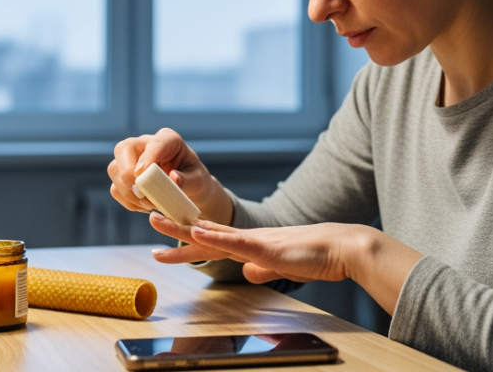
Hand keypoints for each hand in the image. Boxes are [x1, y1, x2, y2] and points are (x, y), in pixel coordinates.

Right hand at [107, 128, 233, 224]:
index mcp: (168, 139)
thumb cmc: (194, 180)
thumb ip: (188, 180)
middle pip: (123, 149)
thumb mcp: (198, 180)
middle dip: (128, 173)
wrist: (189, 190)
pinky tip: (143, 206)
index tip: (143, 173)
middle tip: (141, 194)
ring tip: (149, 205)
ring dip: (128, 191)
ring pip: (114, 169)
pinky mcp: (123, 177)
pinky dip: (128, 201)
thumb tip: (174, 178)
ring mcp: (131, 160)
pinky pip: (115, 188)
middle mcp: (145, 145)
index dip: (147, 157)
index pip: (154, 143)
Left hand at [148, 215, 423, 315]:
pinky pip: (235, 242)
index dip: (186, 239)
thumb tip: (246, 273)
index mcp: (250, 245)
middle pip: (205, 232)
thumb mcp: (280, 267)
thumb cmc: (316, 257)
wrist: (342, 249)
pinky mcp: (267, 248)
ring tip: (158, 222)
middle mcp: (248, 239)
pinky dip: (214, 237)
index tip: (163, 239)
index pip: (212, 241)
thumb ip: (261, 268)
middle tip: (150, 219)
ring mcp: (256, 242)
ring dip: (183, 229)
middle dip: (175, 228)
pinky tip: (197, 233)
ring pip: (212, 233)